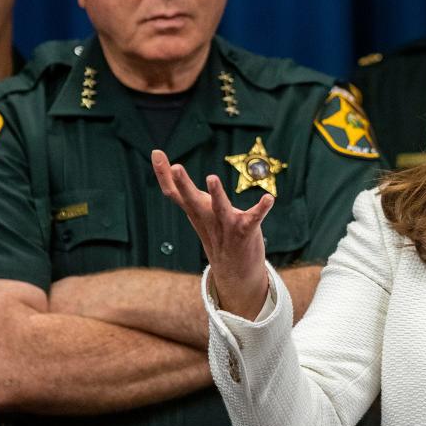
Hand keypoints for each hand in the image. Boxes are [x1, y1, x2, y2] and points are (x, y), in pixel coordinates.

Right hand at [152, 150, 272, 318]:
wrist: (235, 273)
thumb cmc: (217, 234)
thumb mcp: (199, 212)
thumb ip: (188, 193)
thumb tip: (173, 170)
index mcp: (196, 211)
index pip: (174, 192)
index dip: (163, 173)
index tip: (156, 152)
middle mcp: (207, 218)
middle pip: (191, 199)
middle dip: (183, 183)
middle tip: (176, 166)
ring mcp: (226, 226)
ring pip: (220, 209)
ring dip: (217, 194)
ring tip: (211, 178)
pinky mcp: (245, 232)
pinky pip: (253, 218)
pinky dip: (261, 208)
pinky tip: (269, 198)